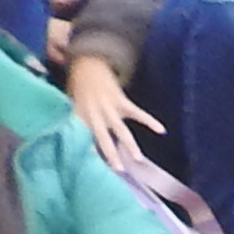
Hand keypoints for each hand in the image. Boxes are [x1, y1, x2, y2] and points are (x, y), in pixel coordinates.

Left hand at [62, 51, 160, 175]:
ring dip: (130, 144)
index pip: (82, 136)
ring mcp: (109, 107)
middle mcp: (95, 113)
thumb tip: (73, 140)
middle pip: (103, 137)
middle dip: (110, 153)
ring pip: (121, 129)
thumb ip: (76, 120)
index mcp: (81, 115)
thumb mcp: (71, 103)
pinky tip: (161, 130)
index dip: (84, 149)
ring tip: (138, 159)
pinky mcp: (122, 101)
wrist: (87, 63)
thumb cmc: (78, 87)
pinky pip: (137, 113)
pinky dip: (149, 121)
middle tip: (118, 170)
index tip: (87, 166)